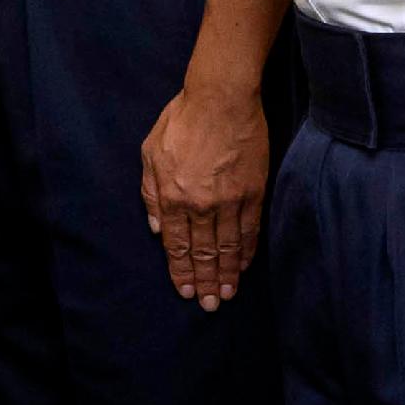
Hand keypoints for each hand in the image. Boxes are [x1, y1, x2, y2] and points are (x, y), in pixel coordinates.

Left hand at [140, 84, 271, 306]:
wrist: (221, 98)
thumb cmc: (182, 120)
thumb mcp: (150, 152)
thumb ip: (151, 192)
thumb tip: (156, 227)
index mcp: (172, 196)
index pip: (176, 245)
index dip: (181, 271)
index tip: (186, 291)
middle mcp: (200, 205)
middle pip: (203, 252)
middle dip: (205, 282)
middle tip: (209, 306)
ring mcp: (229, 200)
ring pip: (228, 247)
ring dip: (227, 274)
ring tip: (227, 295)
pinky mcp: (253, 191)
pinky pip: (250, 230)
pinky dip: (247, 251)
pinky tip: (245, 266)